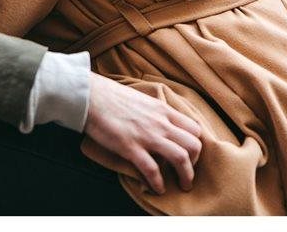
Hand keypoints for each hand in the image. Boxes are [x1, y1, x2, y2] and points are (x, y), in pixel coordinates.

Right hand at [84, 74, 203, 193]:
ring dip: (185, 176)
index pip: (194, 129)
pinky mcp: (131, 147)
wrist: (90, 96)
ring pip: (180, 158)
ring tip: (182, 185)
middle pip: (193, 145)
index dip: (196, 145)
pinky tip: (157, 188)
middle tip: (187, 172)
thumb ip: (155, 112)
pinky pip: (152, 169)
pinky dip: (158, 182)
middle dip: (195, 163)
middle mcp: (160, 123)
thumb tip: (161, 123)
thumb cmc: (112, 96)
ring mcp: (147, 136)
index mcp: (163, 110)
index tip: (190, 155)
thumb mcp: (142, 99)